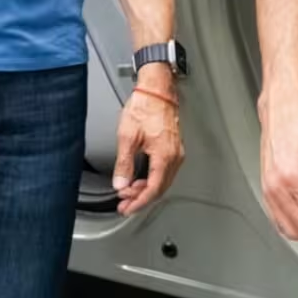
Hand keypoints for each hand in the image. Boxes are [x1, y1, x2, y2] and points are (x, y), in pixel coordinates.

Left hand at [113, 70, 184, 216]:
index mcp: (164, 156)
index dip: (139, 202)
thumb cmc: (145, 106)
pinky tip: (140, 178)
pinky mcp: (174, 146)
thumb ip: (124, 164)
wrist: (156, 89)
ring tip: (129, 191)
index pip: (153, 189)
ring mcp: (176, 151)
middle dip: (141, 198)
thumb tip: (121, 183)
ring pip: (163, 180)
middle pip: (160, 188)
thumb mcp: (128, 137)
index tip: (127, 208)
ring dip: (146, 189)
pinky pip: (165, 170)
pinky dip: (152, 178)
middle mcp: (174, 156)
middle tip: (124, 203)